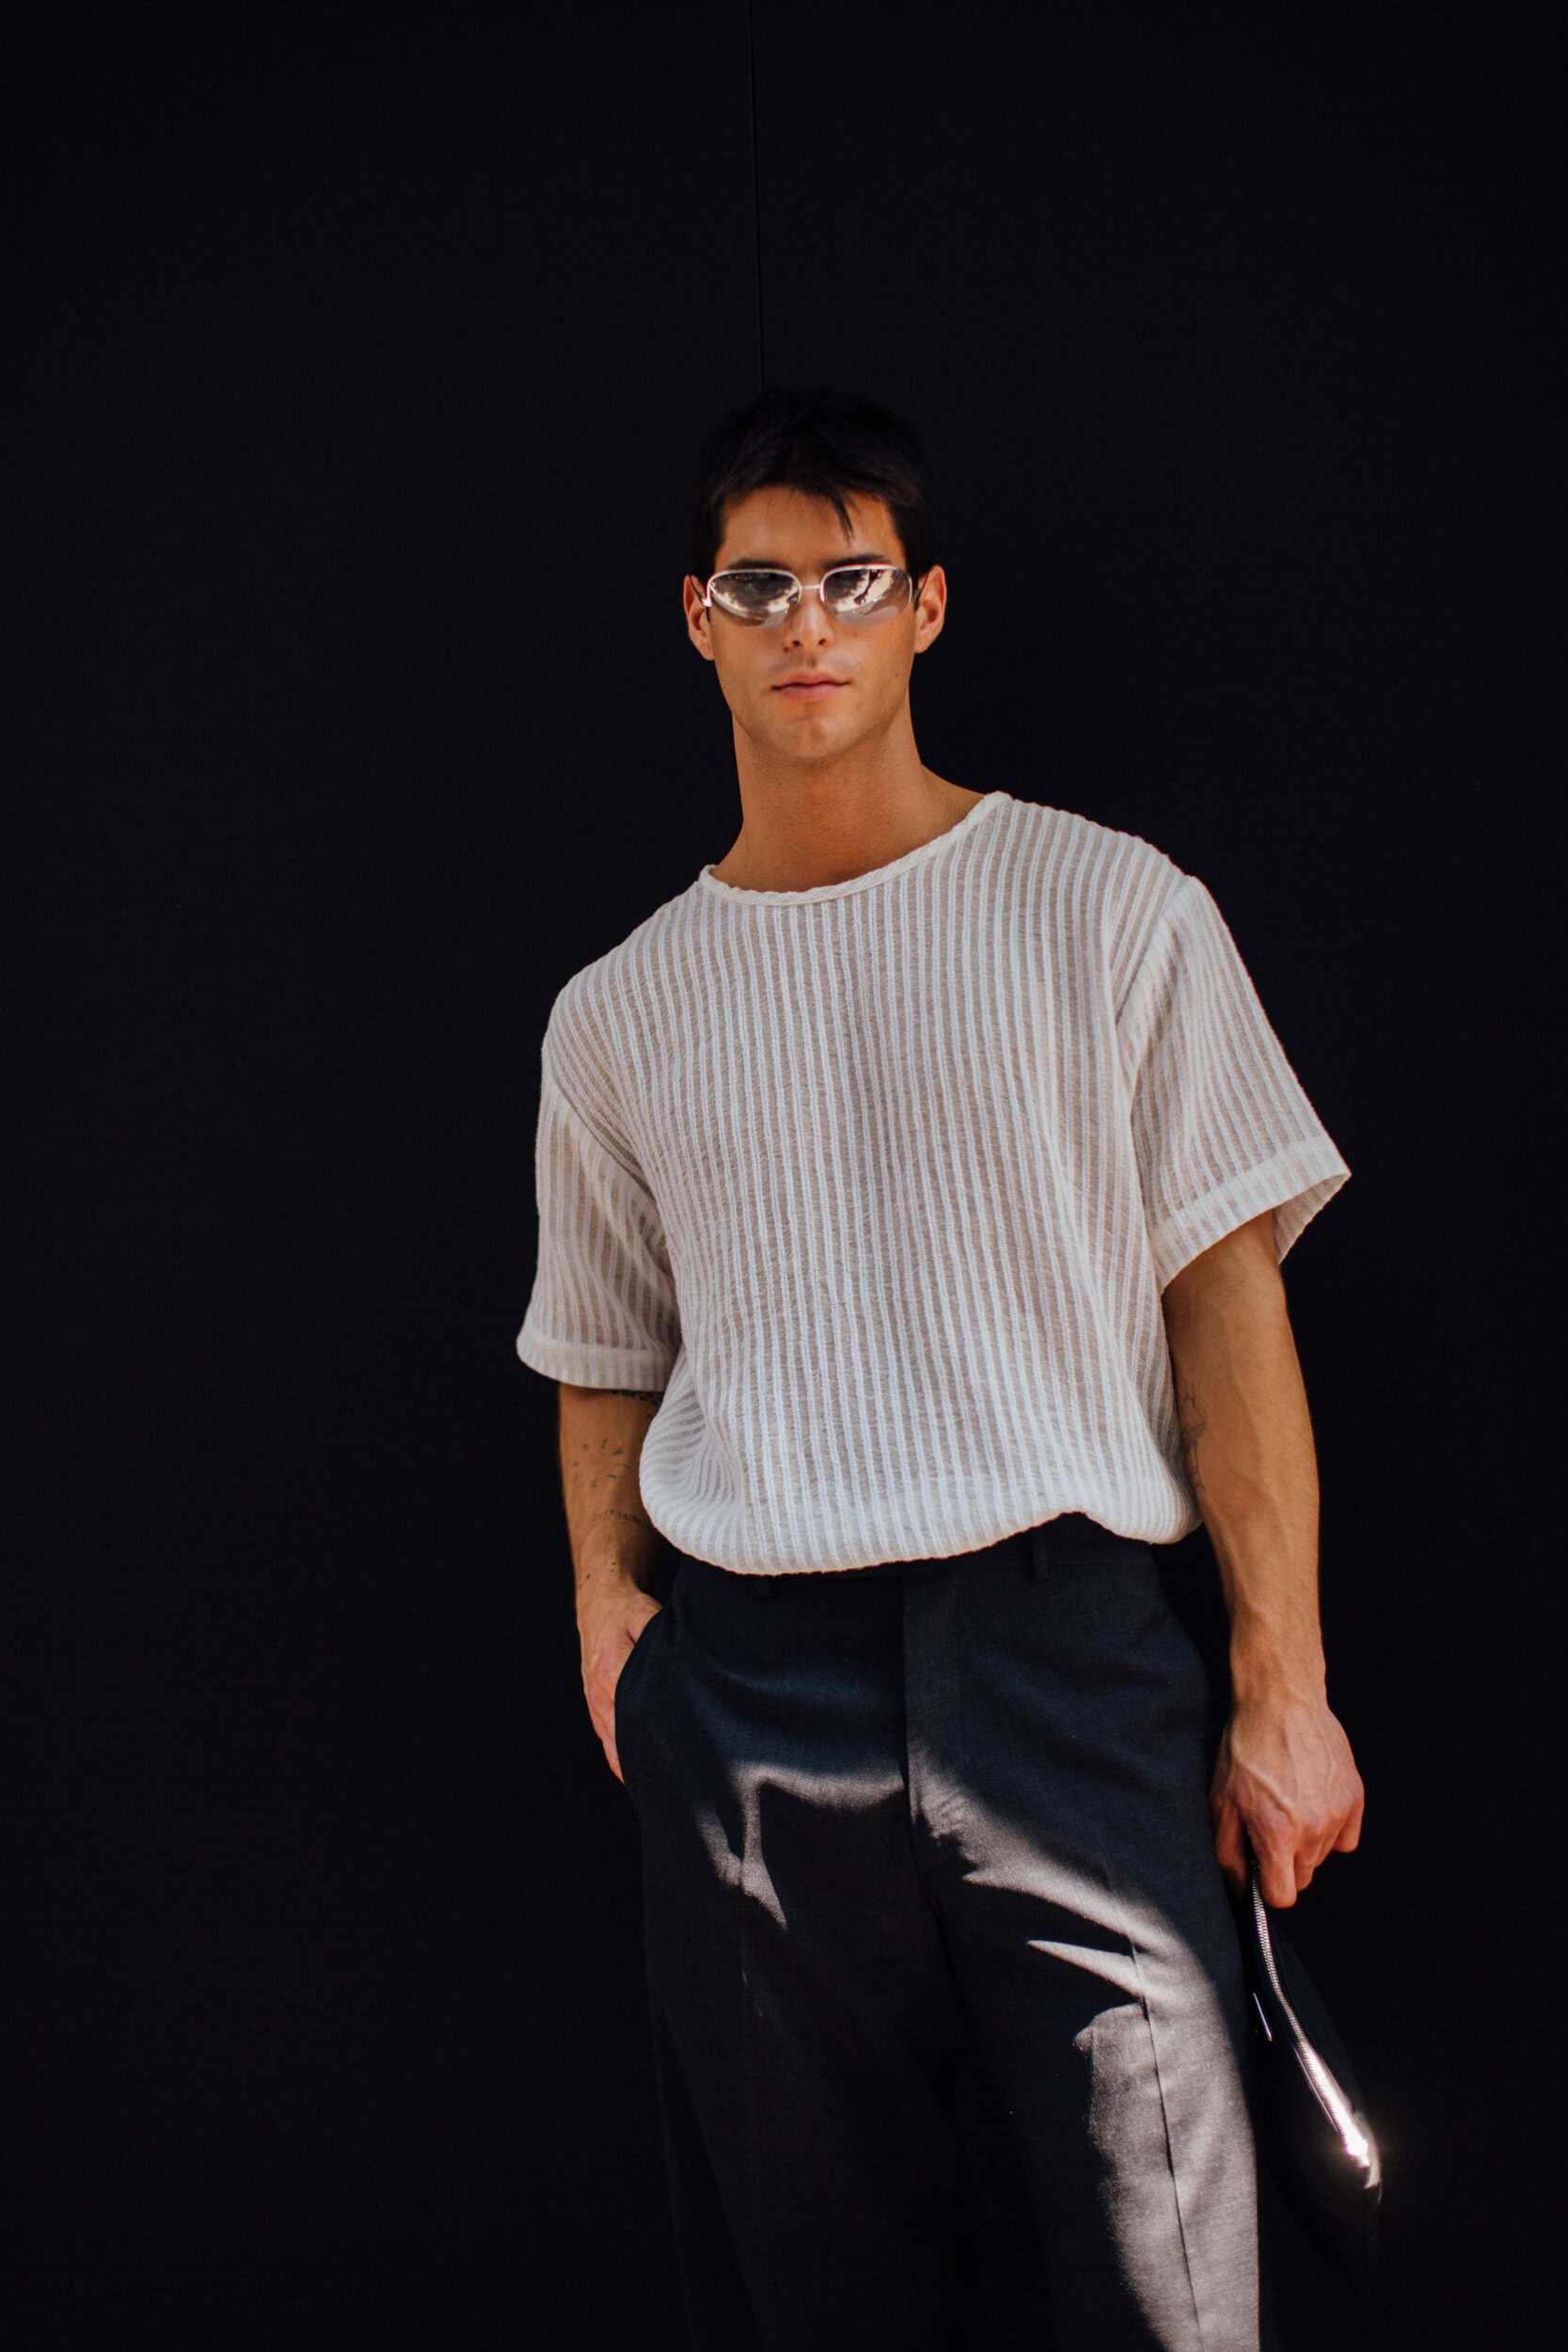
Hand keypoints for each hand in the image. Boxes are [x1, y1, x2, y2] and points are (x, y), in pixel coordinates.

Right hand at [578, 1580, 661, 1782]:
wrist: (598, 1606)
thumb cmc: (627, 1611)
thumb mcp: (645, 1614)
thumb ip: (658, 1639)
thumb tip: (681, 1663)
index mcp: (611, 1668)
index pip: (632, 1710)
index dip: (655, 1733)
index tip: (678, 1751)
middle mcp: (599, 1691)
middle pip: (623, 1734)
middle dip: (647, 1755)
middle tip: (678, 1777)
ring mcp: (594, 1703)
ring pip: (612, 1743)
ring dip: (634, 1763)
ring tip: (662, 1785)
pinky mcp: (595, 1708)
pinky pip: (606, 1741)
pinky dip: (620, 1760)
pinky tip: (638, 1776)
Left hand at [1210, 1691, 1364, 1907]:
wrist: (1281, 1702)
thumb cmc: (1246, 1747)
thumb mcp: (1221, 1800)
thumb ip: (1229, 1852)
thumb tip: (1240, 1886)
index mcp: (1277, 1834)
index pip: (1283, 1896)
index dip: (1269, 1888)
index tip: (1263, 1871)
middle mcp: (1312, 1829)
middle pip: (1303, 1876)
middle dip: (1285, 1861)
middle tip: (1270, 1825)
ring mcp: (1337, 1813)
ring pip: (1322, 1855)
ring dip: (1307, 1842)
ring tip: (1289, 1803)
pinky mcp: (1355, 1797)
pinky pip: (1346, 1837)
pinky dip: (1332, 1827)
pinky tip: (1312, 1800)